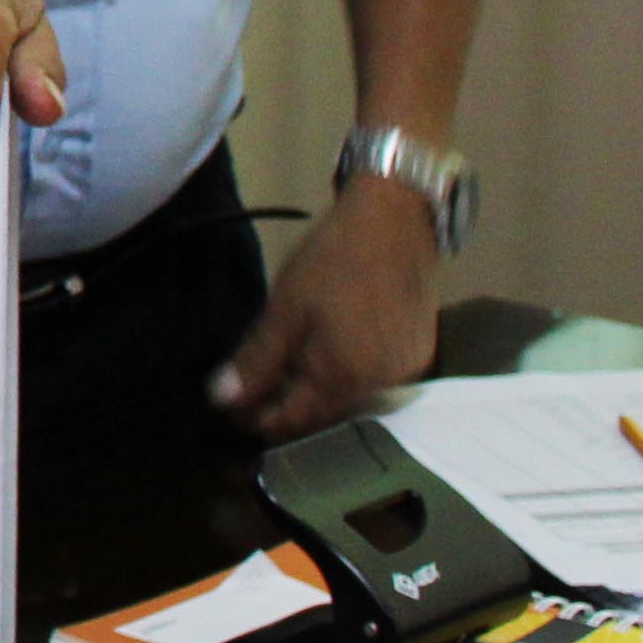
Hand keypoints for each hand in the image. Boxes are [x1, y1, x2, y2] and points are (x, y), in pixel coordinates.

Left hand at [214, 173, 444, 437]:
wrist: (397, 220)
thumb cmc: (335, 259)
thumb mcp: (285, 307)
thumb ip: (257, 360)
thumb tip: (224, 400)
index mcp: (344, 379)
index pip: (294, 422)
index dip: (258, 421)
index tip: (230, 411)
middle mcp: (380, 387)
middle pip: (324, 416)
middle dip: (286, 407)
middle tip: (252, 391)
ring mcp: (404, 373)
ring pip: (348, 400)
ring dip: (315, 393)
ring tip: (283, 374)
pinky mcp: (418, 356)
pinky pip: (373, 382)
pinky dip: (344, 377)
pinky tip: (324, 358)